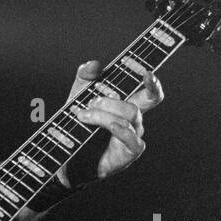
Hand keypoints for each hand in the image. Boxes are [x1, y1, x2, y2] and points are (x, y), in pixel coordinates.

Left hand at [66, 61, 163, 179]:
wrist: (67, 157)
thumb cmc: (77, 126)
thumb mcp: (77, 96)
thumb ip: (85, 77)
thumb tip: (94, 64)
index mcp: (126, 105)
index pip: (149, 93)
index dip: (153, 83)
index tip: (147, 73)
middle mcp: (134, 120)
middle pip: (146, 100)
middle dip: (118, 96)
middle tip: (91, 100)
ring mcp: (134, 136)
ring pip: (131, 115)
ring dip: (105, 112)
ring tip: (83, 116)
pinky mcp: (129, 153)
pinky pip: (132, 138)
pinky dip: (119, 128)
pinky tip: (108, 125)